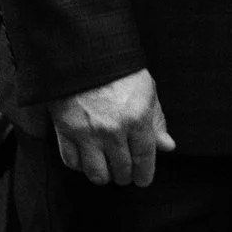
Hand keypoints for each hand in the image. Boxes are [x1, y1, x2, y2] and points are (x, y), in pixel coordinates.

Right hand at [51, 69, 174, 186]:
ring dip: (104, 175)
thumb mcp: (146, 89)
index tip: (143, 179)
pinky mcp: (65, 131)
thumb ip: (156, 121)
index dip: (145, 174)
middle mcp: (112, 130)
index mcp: (137, 118)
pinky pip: (72, 163)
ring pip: (97, 174)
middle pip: (122, 171)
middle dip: (126, 175)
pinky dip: (80, 166)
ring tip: (107, 168)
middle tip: (126, 171)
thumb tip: (167, 147)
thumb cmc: (118, 69)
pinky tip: (87, 157)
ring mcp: (87, 133)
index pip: (144, 159)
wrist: (83, 52)